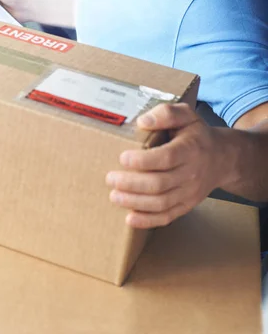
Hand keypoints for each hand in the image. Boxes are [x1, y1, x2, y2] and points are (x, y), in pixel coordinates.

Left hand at [106, 103, 230, 228]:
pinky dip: (148, 220)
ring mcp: (190, 192)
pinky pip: (168, 216)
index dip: (143, 160)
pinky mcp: (187, 205)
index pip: (166, 158)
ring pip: (162, 203)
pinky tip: (130, 218)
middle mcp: (192, 173)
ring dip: (135, 202)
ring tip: (114, 196)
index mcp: (190, 149)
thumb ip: (166, 113)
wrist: (223, 158)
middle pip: (160, 184)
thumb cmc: (197, 134)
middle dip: (132, 183)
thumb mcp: (186, 115)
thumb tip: (143, 121)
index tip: (122, 158)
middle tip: (110, 178)